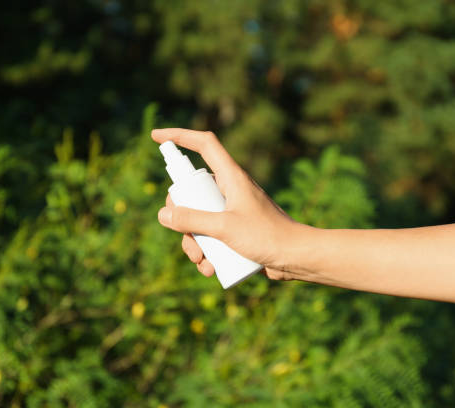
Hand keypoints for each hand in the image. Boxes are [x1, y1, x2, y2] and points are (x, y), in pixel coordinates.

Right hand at [152, 128, 307, 279]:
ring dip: (193, 242)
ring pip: (198, 218)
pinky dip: (206, 253)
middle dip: (181, 217)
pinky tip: (210, 269)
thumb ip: (192, 220)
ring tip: (201, 261)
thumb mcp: (224, 228)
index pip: (204, 145)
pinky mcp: (235, 231)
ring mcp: (232, 211)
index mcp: (231, 177)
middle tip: (183, 233)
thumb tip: (163, 215)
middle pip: (191, 191)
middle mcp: (229, 190)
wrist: (297, 258)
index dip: (180, 135)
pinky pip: (211, 236)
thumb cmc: (267, 237)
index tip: (157, 136)